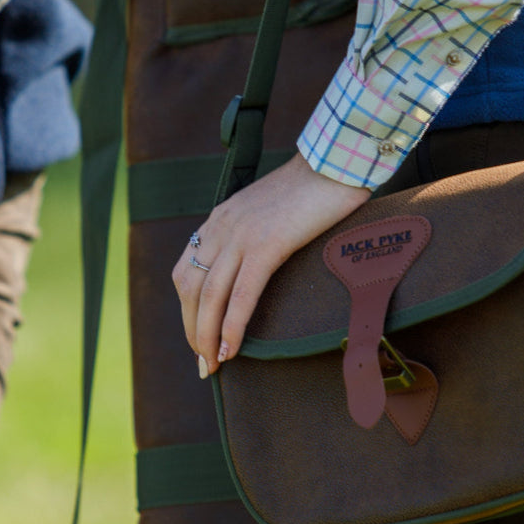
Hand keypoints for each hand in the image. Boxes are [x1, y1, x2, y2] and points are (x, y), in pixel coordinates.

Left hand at [173, 152, 369, 374]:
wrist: (337, 159)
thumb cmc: (316, 186)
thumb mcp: (271, 210)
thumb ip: (258, 234)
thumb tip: (261, 265)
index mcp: (220, 219)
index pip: (187, 271)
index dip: (188, 310)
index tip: (198, 337)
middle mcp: (222, 227)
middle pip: (190, 289)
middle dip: (192, 331)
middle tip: (203, 364)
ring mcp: (242, 235)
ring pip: (209, 296)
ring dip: (206, 336)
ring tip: (213, 365)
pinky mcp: (267, 244)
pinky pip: (241, 294)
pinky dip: (232, 326)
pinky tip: (232, 349)